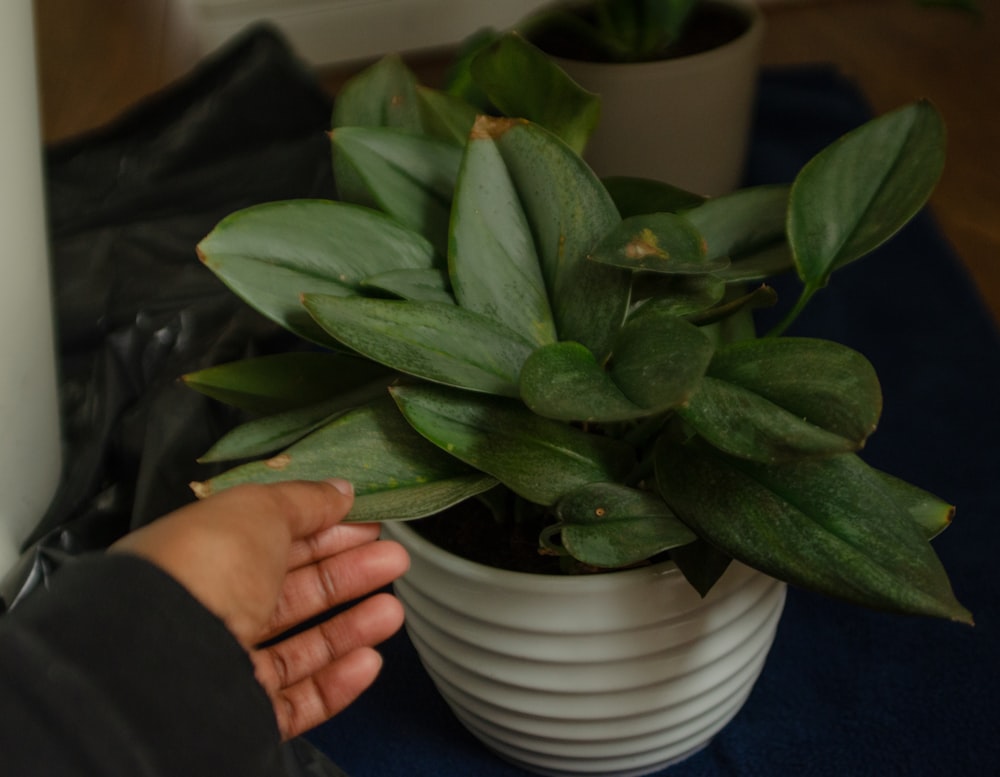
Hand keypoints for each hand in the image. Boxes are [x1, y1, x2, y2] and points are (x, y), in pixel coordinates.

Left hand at [110, 479, 408, 739]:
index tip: (369, 523)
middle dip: (348, 573)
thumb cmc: (204, 569)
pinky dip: (336, 681)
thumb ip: (304, 500)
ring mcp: (225, 666)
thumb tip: (341, 490)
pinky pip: (296, 699)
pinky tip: (369, 660)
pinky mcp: (240, 714)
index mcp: (205, 555)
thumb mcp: (258, 510)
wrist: (162, 660)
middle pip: (293, 591)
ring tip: (393, 611)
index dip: (325, 529)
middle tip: (395, 559)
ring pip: (300, 647)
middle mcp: (211, 610)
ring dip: (351, 627)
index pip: (274, 540)